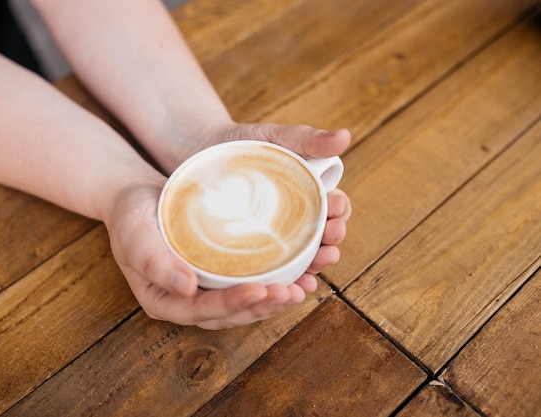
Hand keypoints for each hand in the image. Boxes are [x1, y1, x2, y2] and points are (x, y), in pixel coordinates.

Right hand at [103, 123, 350, 329]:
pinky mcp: (222, 275)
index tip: (261, 289)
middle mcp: (188, 302)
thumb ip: (153, 260)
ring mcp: (207, 290)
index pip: (202, 311)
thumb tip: (186, 288)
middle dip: (263, 306)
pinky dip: (276, 280)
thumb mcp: (133, 232)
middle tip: (292, 291)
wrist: (138, 198)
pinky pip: (251, 283)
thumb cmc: (131, 215)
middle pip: (231, 314)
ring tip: (304, 286)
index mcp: (164, 301)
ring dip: (276, 298)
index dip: (233, 304)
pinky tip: (301, 271)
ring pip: (246, 304)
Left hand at [204, 122, 351, 286]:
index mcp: (308, 195)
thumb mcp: (275, 137)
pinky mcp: (250, 253)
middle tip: (329, 240)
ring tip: (313, 273)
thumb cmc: (241, 144)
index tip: (337, 206)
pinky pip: (271, 272)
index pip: (334, 208)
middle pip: (322, 239)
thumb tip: (344, 135)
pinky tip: (289, 288)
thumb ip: (308, 138)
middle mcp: (296, 221)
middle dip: (331, 243)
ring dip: (313, 269)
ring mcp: (273, 239)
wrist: (200, 153)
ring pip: (301, 261)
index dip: (340, 211)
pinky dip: (284, 282)